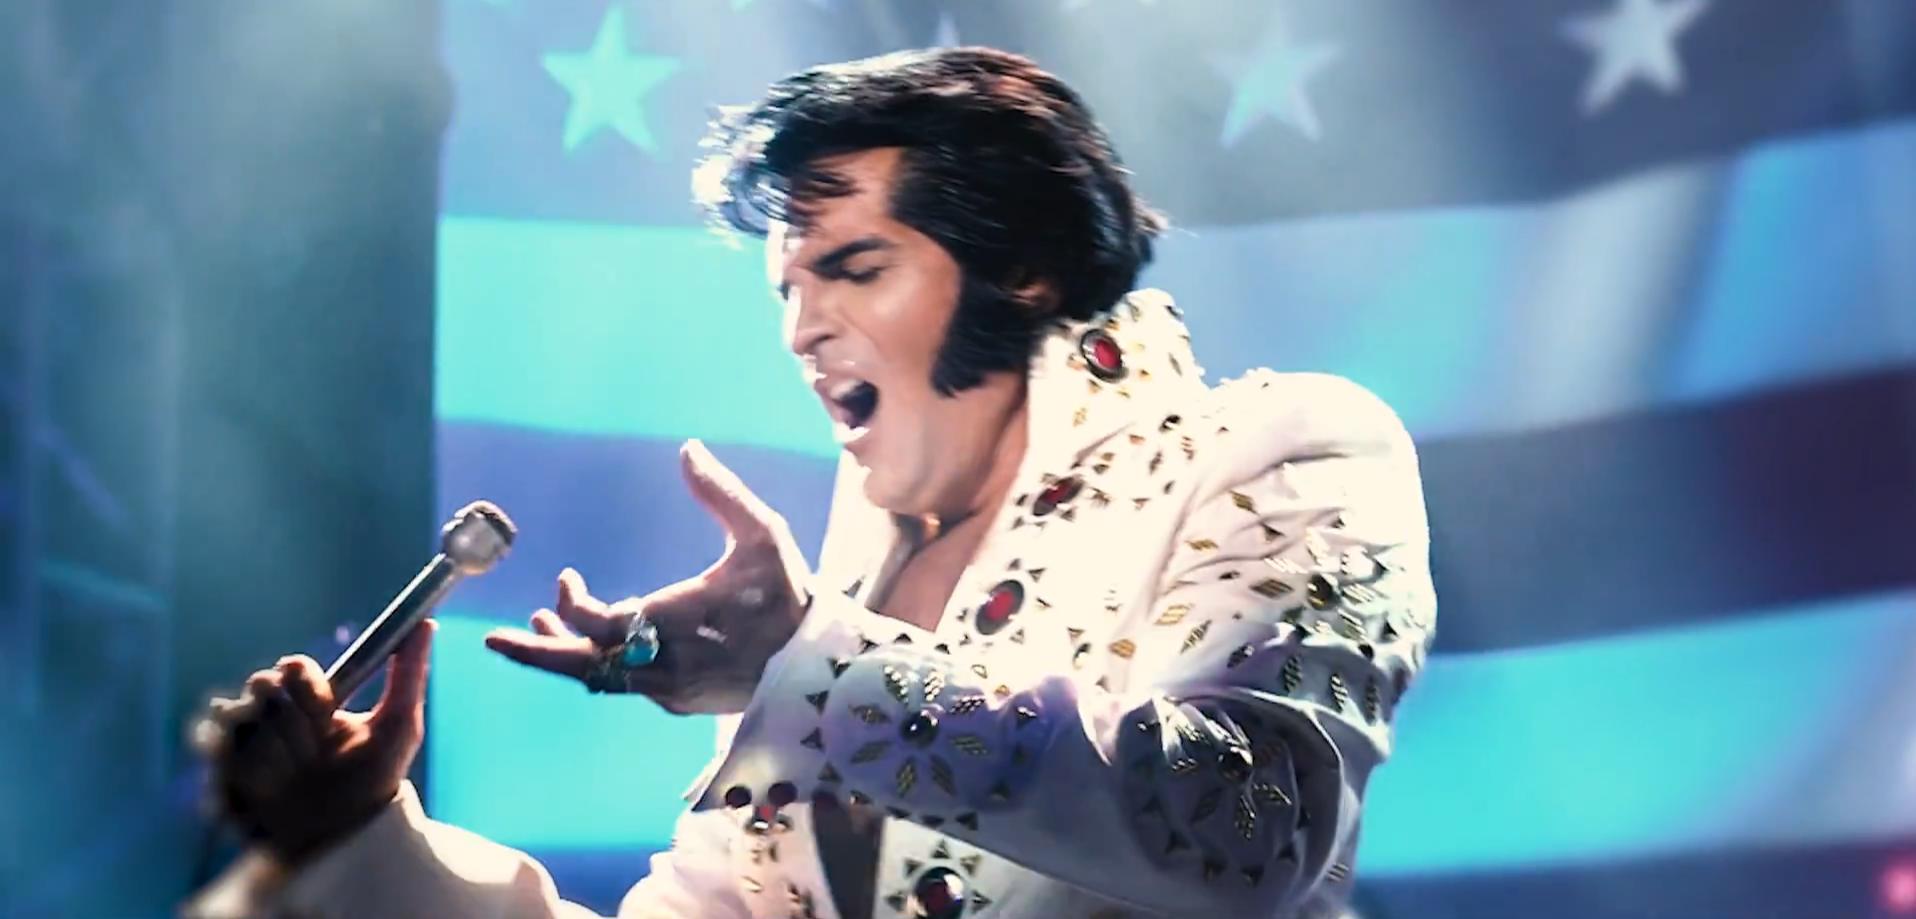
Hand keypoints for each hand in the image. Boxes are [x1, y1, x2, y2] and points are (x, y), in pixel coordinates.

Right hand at [195, 620, 435, 864]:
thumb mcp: (397, 727)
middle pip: (258, 685)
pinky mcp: (220, 776)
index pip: (292, 666)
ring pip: (238, 720)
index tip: (326, 710)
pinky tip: (272, 794)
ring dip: (275, 754)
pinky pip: (221, 758)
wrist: (341, 838)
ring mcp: (243, 744)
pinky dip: (249, 776)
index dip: (306, 685)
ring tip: (297, 779)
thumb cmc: (372, 781)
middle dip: (291, 721)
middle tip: (313, 753)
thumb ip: (409, 675)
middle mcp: (272, 715)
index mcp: (309, 700)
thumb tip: (426, 623)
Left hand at [485, 440, 810, 714]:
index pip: (597, 621)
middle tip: (493, 642)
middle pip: (582, 665)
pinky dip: (600, 664)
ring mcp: (669, 690)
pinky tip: (593, 645)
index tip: (565, 577)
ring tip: (542, 628)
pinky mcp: (679, 703)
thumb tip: (688, 449)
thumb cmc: (790, 596)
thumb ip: (721, 493)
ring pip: (600, 678)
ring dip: (567, 654)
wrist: (821, 666)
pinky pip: (625, 686)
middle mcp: (663, 664)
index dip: (571, 602)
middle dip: (535, 652)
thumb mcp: (763, 535)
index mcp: (674, 621)